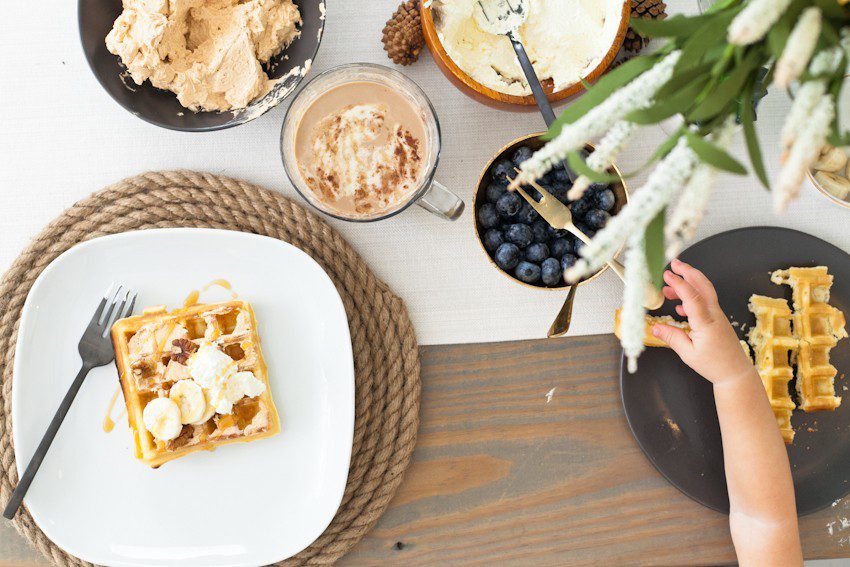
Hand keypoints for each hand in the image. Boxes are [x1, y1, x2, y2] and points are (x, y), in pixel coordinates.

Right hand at [650, 259, 754, 385]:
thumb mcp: (688, 354)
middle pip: (703, 285)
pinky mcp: (717, 319)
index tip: (667, 274)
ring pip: (704, 292)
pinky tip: (680, 307)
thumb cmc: (714, 365)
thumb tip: (655, 328)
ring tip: (668, 288)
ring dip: (688, 284)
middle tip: (674, 263)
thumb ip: (672, 337)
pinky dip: (692, 297)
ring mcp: (717, 315)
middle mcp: (714, 315)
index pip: (692, 296)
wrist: (735, 373)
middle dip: (688, 271)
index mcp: (706, 322)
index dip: (679, 283)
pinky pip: (705, 302)